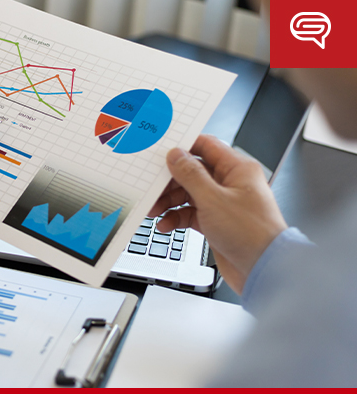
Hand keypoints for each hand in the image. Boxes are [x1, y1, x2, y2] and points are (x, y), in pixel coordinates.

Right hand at [149, 134, 287, 293]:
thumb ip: (191, 175)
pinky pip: (190, 213)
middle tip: (152, 188)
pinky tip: (167, 224)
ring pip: (188, 194)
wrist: (263, 269)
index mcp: (237, 169)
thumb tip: (176, 156)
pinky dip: (177, 218)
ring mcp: (222, 204)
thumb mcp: (213, 199)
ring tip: (154, 209)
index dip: (183, 147)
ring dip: (169, 201)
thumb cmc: (252, 233)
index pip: (206, 146)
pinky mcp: (216, 222)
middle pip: (192, 173)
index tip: (161, 153)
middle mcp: (230, 184)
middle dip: (170, 182)